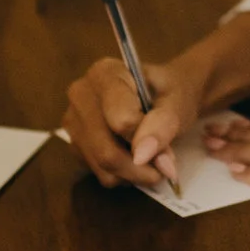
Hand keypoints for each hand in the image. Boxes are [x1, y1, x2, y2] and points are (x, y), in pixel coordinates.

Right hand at [61, 56, 202, 189]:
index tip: (167, 149)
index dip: (146, 140)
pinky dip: (124, 176)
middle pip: (106, 149)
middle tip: (166, 168)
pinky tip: (136, 160)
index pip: (120, 120)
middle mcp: (81, 95)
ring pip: (102, 166)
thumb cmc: (169, 93)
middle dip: (141, 167)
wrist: (163, 96)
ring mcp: (73, 122)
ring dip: (134, 175)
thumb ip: (162, 124)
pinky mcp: (75, 146)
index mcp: (104, 74)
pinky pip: (100, 174)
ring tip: (153, 162)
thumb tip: (141, 156)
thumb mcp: (176, 102)